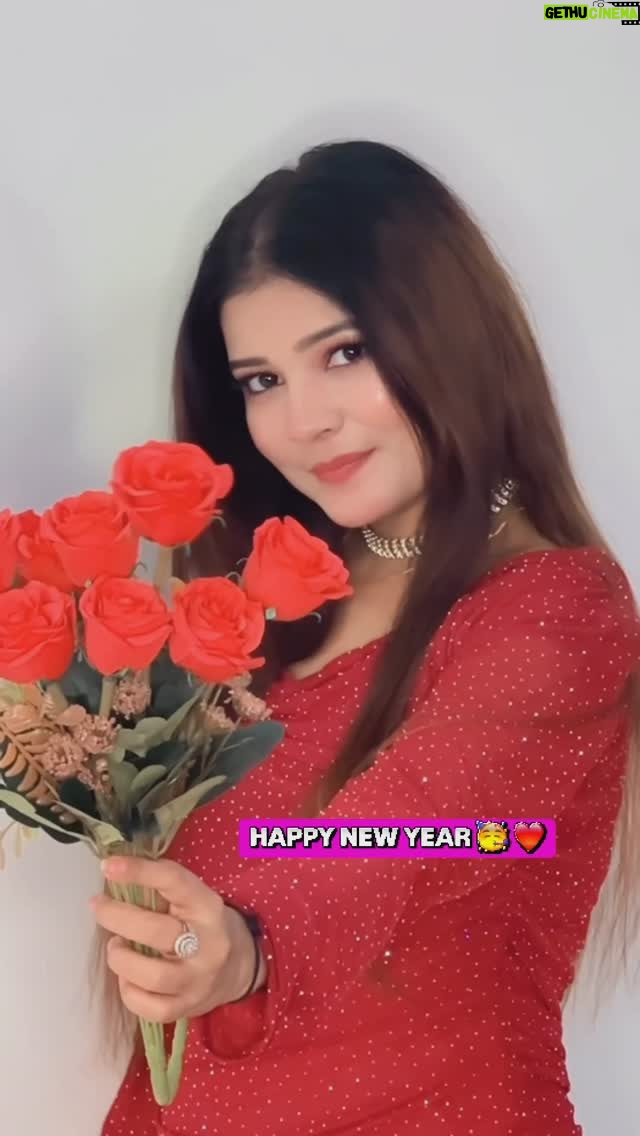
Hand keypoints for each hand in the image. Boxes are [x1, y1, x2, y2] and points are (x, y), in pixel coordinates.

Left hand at [90, 856, 264, 1023]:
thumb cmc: (203, 925)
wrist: (239, 966)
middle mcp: (207, 944)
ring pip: (153, 976)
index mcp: (207, 907)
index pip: (174, 882)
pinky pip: (150, 1009)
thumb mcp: (192, 899)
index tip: (108, 866)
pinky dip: (129, 993)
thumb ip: (160, 890)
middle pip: (157, 931)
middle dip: (118, 918)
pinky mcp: (188, 1007)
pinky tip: (127, 978)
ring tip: (115, 947)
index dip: (139, 872)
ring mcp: (198, 980)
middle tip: (99, 908)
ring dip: (122, 960)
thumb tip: (113, 873)